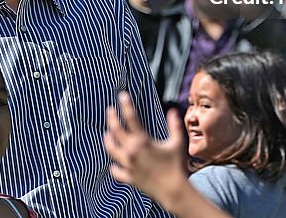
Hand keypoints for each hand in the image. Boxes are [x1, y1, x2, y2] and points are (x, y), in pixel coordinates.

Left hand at [104, 92, 187, 207]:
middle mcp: (131, 151)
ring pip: (112, 150)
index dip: (126, 105)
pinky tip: (113, 164)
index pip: (130, 118)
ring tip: (107, 135)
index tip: (122, 95)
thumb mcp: (177, 143)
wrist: (174, 191)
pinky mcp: (129, 177)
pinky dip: (115, 167)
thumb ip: (174, 126)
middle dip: (112, 118)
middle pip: (116, 131)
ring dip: (108, 141)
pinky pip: (117, 171)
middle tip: (110, 110)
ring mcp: (128, 165)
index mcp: (142, 141)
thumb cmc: (177, 165)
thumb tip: (173, 110)